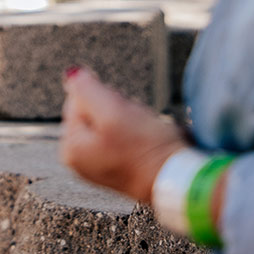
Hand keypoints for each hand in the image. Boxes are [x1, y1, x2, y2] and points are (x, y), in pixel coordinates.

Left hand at [60, 67, 186, 205]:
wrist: (182, 180)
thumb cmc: (146, 150)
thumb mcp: (111, 111)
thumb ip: (86, 88)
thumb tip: (71, 73)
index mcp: (71, 148)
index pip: (78, 100)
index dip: (104, 97)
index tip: (121, 110)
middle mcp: (83, 160)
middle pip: (95, 110)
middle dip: (118, 108)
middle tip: (135, 123)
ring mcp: (103, 164)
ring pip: (114, 120)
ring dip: (132, 117)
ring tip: (145, 132)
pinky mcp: (123, 165)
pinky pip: (127, 134)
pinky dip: (139, 131)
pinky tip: (149, 139)